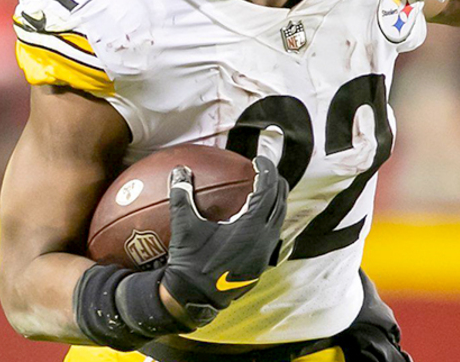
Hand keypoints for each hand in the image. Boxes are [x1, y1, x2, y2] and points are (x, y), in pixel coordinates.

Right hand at [159, 156, 287, 327]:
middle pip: (281, 201)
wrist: (194, 300)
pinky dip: (268, 219)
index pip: (268, 189)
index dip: (267, 170)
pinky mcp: (262, 263)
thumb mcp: (185, 228)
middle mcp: (265, 239)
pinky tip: (254, 218)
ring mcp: (266, 253)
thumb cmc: (190, 264)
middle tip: (264, 172)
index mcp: (252, 226)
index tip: (258, 160)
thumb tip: (179, 171)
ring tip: (263, 190)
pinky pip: (272, 234)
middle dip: (276, 183)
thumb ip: (182, 197)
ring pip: (279, 219)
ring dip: (274, 202)